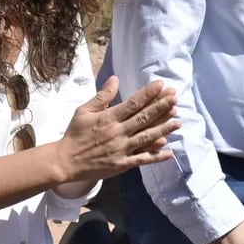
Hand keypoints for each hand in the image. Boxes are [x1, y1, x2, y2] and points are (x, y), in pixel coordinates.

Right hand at [55, 77, 179, 181]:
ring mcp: (122, 149)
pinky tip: (169, 150)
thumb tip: (115, 79)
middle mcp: (118, 132)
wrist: (66, 161)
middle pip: (144, 118)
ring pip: (147, 137)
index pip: (133, 103)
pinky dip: (156, 156)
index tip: (161, 85)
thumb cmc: (75, 134)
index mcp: (109, 118)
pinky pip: (142, 159)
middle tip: (175, 98)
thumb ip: (102, 96)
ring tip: (178, 121)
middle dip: (161, 107)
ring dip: (164, 129)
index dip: (149, 93)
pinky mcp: (122, 164)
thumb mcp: (84, 111)